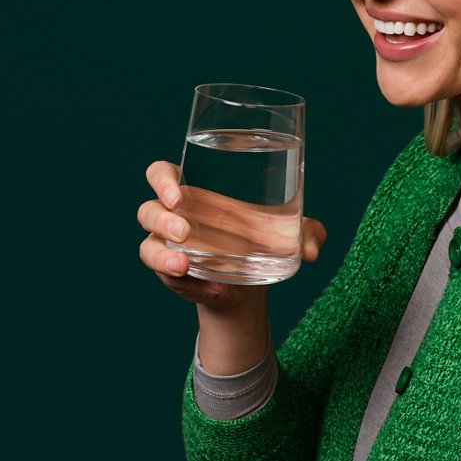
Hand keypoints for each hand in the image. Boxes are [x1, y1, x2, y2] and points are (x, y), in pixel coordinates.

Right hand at [138, 161, 326, 309]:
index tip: (178, 193)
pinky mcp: (171, 275)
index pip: (161, 174)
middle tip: (185, 229)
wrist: (248, 287)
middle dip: (162, 218)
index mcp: (196, 193)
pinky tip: (208, 286)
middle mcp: (175, 217)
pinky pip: (162, 275)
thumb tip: (313, 250)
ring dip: (161, 253)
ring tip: (183, 263)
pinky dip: (180, 280)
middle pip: (148, 209)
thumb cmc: (260, 243)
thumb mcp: (287, 236)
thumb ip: (307, 234)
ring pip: (148, 245)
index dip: (162, 179)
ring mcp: (168, 248)